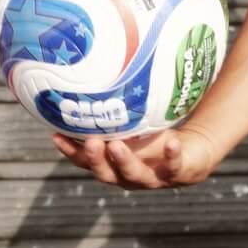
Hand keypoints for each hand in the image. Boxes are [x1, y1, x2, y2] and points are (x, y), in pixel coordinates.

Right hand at [49, 120, 219, 189]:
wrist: (192, 153)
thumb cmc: (154, 136)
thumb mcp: (132, 122)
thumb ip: (113, 109)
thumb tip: (94, 70)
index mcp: (113, 165)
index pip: (85, 161)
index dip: (70, 151)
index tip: (55, 135)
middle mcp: (128, 176)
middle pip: (106, 173)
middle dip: (96, 159)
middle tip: (90, 142)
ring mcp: (152, 177)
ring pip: (135, 174)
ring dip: (124, 161)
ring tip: (116, 145)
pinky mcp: (177, 173)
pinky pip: (174, 166)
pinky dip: (171, 154)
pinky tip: (171, 141)